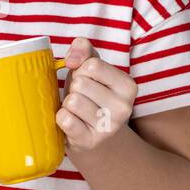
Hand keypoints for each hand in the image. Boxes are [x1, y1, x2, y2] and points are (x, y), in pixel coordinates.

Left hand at [55, 37, 136, 151]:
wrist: (91, 134)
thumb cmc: (89, 94)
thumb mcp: (89, 67)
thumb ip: (83, 48)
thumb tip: (72, 59)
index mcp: (128, 86)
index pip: (92, 65)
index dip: (81, 70)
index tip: (87, 81)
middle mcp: (124, 108)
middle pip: (81, 83)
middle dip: (74, 88)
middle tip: (82, 98)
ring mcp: (108, 127)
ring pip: (72, 101)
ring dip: (68, 104)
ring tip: (77, 110)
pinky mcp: (90, 141)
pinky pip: (65, 119)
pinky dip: (61, 118)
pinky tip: (72, 122)